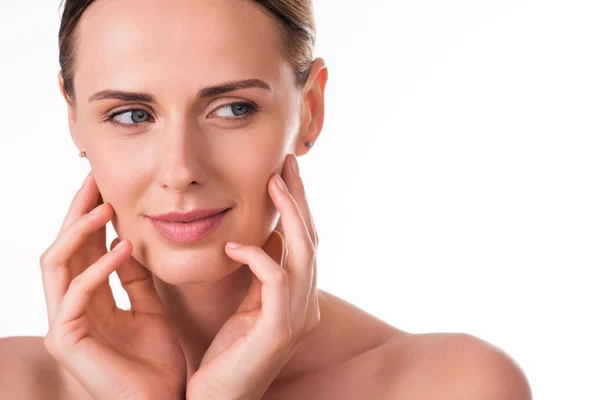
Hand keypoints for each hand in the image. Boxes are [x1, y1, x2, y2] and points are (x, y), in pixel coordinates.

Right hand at [40, 172, 186, 399]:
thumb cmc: (157, 362)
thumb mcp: (150, 308)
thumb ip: (135, 278)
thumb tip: (127, 241)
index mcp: (88, 300)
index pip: (82, 248)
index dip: (91, 215)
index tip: (108, 185)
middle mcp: (70, 308)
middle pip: (64, 247)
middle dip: (78, 211)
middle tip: (96, 179)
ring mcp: (64, 325)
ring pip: (56, 264)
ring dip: (81, 231)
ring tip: (107, 207)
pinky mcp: (66, 341)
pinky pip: (77, 294)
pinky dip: (98, 268)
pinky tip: (123, 248)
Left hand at [186, 154, 319, 399]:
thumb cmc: (228, 354)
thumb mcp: (247, 305)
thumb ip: (262, 274)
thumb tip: (270, 236)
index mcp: (300, 298)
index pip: (306, 242)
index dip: (298, 207)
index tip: (284, 173)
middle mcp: (307, 305)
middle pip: (312, 240)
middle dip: (299, 199)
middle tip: (286, 163)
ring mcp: (298, 319)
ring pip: (304, 254)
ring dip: (289, 215)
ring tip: (272, 183)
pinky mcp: (279, 331)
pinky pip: (275, 281)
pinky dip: (257, 256)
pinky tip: (233, 245)